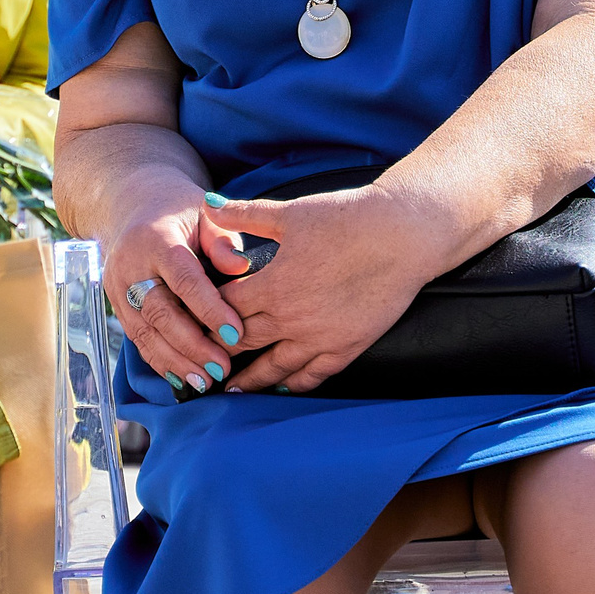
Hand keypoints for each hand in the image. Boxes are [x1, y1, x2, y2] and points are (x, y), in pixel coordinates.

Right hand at [99, 177, 248, 395]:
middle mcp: (130, 265)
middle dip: (192, 344)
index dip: (210, 309)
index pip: (184, 279)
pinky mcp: (115, 305)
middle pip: (160, 312)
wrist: (132, 207)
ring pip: (145, 332)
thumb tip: (239, 268)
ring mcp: (117, 287)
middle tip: (222, 367)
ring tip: (206, 382)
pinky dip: (160, 361)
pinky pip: (137, 338)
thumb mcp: (204, 213)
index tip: (237, 333)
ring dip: (176, 361)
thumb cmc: (180, 212)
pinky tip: (183, 378)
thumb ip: (222, 240)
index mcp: (155, 239)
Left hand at [210, 184, 438, 393]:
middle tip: (201, 359)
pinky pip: (313, 375)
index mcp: (272, 284)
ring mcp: (319, 337)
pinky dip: (293, 384)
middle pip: (242, 340)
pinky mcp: (346, 347)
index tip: (193, 320)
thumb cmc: (345, 218)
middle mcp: (290, 318)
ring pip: (273, 368)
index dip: (206, 312)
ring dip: (249, 380)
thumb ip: (244, 214)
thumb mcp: (289, 213)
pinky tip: (282, 389)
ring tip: (230, 391)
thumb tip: (207, 202)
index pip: (224, 306)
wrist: (401, 235)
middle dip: (219, 349)